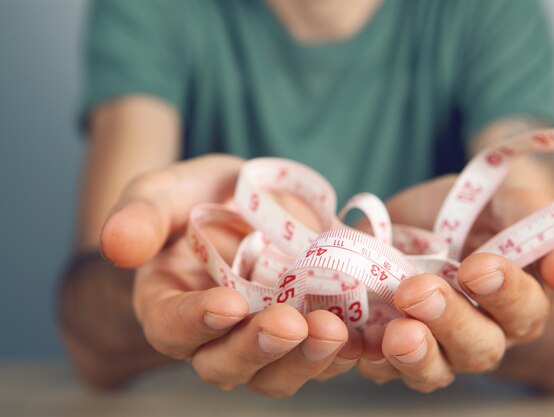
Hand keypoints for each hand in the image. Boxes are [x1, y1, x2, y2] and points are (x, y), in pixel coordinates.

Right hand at [100, 154, 361, 396]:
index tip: (227, 303)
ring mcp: (262, 337)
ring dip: (306, 358)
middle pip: (226, 364)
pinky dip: (342, 349)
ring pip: (277, 372)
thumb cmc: (199, 197)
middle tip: (290, 324)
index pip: (171, 326)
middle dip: (257, 349)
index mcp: (169, 304)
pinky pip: (320, 354)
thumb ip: (141, 215)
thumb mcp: (166, 192)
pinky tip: (363, 335)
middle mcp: (214, 335)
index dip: (196, 321)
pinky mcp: (304, 329)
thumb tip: (116, 244)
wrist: (249, 202)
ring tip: (335, 332)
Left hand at [356, 175, 553, 391]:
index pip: (525, 310)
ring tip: (396, 332)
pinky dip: (371, 359)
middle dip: (451, 321)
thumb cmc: (468, 211)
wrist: (414, 218)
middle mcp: (479, 332)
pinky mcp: (390, 347)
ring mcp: (434, 345)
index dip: (505, 292)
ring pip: (434, 370)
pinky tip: (361, 344)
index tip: (477, 266)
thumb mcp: (500, 198)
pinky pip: (383, 368)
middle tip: (421, 290)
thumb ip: (538, 218)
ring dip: (415, 355)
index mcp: (515, 300)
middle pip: (479, 348)